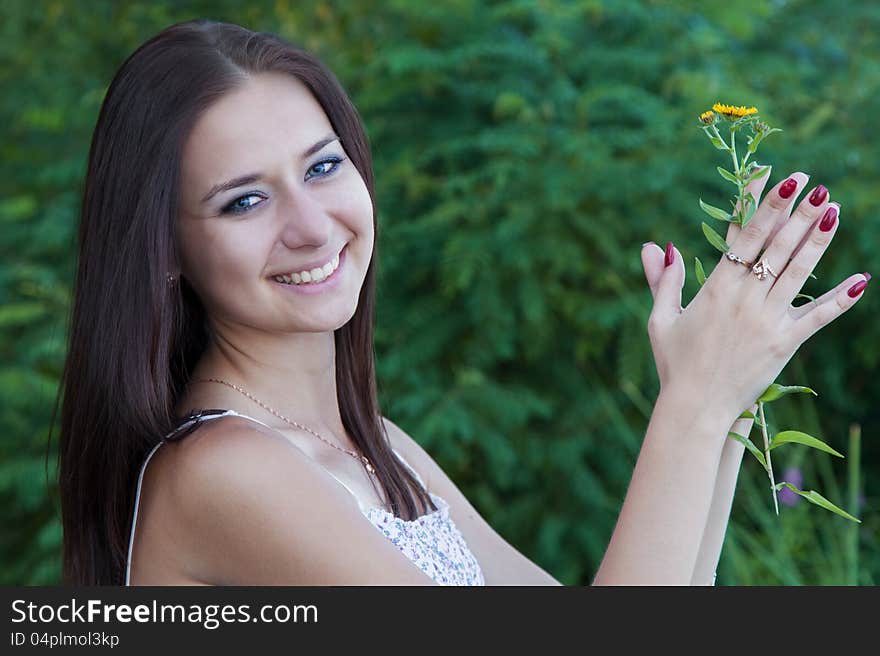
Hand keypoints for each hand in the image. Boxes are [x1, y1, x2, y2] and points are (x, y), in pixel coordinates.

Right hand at [640, 169, 868, 420]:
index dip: (764, 204)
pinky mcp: (785, 344)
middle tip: (816, 185)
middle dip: (797, 213)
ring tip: (833, 209)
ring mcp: (767, 321)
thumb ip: (663, 281)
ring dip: (817, 239)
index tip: (780, 178)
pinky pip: (818, 318)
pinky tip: (862, 278)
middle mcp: (744, 300)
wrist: (695, 408)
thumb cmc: (674, 364)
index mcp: (715, 289)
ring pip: (798, 272)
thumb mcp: (661, 320)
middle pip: (776, 247)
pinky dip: (841, 299)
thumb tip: (654, 246)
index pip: (744, 236)